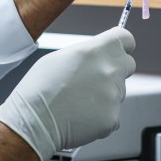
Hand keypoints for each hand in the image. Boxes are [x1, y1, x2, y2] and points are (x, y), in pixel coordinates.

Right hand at [0, 27, 136, 160]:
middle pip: (127, 65)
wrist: (33, 121)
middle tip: (94, 79)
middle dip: (115, 70)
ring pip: (118, 92)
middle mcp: (109, 70)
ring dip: (105, 95)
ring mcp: (113, 96)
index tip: (119, 50)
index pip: (126, 39)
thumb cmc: (40, 89)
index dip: (122, 45)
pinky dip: (100, 116)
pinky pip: (113, 115)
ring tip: (79, 101)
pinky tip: (81, 116)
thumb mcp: (59, 57)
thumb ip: (86, 53)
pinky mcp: (112, 118)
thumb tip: (97, 55)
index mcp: (96, 50)